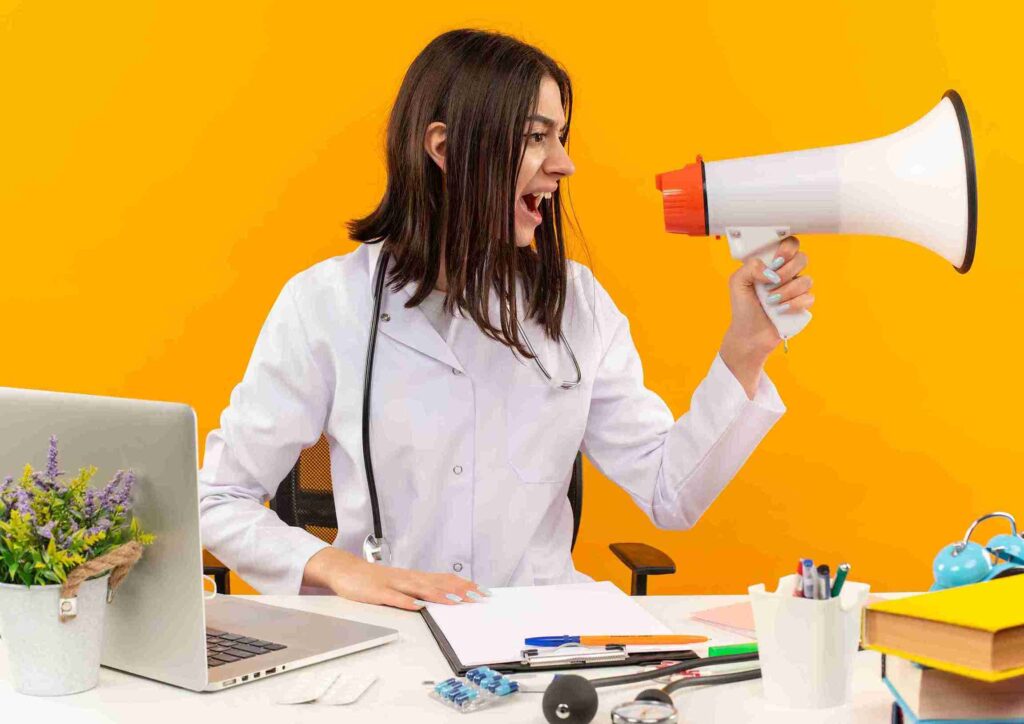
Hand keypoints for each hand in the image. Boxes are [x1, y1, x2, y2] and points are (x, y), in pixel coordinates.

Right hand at [302, 547, 487, 610]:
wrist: (344, 570)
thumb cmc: (373, 580)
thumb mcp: (399, 583)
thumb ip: (418, 589)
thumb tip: (442, 596)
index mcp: (413, 577)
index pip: (444, 579)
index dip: (463, 585)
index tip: (481, 591)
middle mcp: (407, 578)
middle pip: (437, 583)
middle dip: (458, 590)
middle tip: (478, 596)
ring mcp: (392, 584)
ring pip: (419, 589)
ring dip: (438, 595)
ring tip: (456, 601)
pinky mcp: (377, 592)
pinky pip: (393, 598)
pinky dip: (406, 602)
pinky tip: (417, 606)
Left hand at [719, 236, 813, 395]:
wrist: (749, 334)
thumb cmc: (743, 307)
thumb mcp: (737, 283)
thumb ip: (749, 268)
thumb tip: (770, 270)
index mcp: (772, 264)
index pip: (790, 244)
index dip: (787, 248)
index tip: (776, 260)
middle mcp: (786, 273)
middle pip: (802, 258)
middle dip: (787, 272)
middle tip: (771, 283)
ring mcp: (796, 289)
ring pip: (806, 280)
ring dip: (787, 291)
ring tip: (771, 301)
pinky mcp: (802, 304)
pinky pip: (809, 298)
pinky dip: (794, 304)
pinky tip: (781, 310)